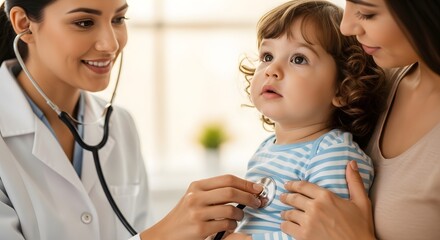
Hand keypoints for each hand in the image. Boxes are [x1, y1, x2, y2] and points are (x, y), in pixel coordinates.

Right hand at [141, 174, 262, 239]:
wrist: (164, 234)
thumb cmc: (184, 216)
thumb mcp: (195, 198)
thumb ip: (214, 192)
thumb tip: (244, 188)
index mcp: (197, 186)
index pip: (227, 179)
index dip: (246, 183)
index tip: (258, 188)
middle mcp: (196, 197)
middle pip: (231, 192)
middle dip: (249, 197)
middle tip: (258, 202)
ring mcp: (197, 213)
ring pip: (231, 209)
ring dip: (240, 214)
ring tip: (239, 217)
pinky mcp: (200, 228)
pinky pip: (226, 224)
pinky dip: (232, 225)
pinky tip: (229, 226)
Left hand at [279, 161, 374, 239]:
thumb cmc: (361, 227)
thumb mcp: (361, 202)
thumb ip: (354, 181)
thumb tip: (352, 163)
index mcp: (326, 197)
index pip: (303, 186)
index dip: (293, 184)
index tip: (288, 185)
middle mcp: (315, 207)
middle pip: (294, 198)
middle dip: (286, 197)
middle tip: (282, 197)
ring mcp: (308, 222)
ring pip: (290, 213)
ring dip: (285, 212)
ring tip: (283, 213)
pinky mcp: (304, 236)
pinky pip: (288, 227)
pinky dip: (284, 225)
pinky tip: (285, 224)